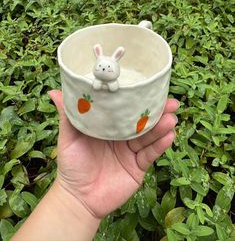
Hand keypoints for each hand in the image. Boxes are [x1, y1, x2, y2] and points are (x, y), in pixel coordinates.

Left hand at [49, 90, 178, 218]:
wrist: (78, 198)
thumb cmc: (71, 166)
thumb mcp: (68, 137)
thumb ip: (67, 115)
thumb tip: (54, 92)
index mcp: (108, 126)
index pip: (126, 110)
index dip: (138, 100)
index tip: (150, 88)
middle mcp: (122, 136)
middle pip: (143, 121)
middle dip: (157, 112)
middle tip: (170, 102)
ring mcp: (131, 151)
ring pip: (150, 137)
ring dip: (162, 127)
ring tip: (171, 118)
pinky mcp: (137, 167)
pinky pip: (150, 155)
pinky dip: (160, 146)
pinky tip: (169, 136)